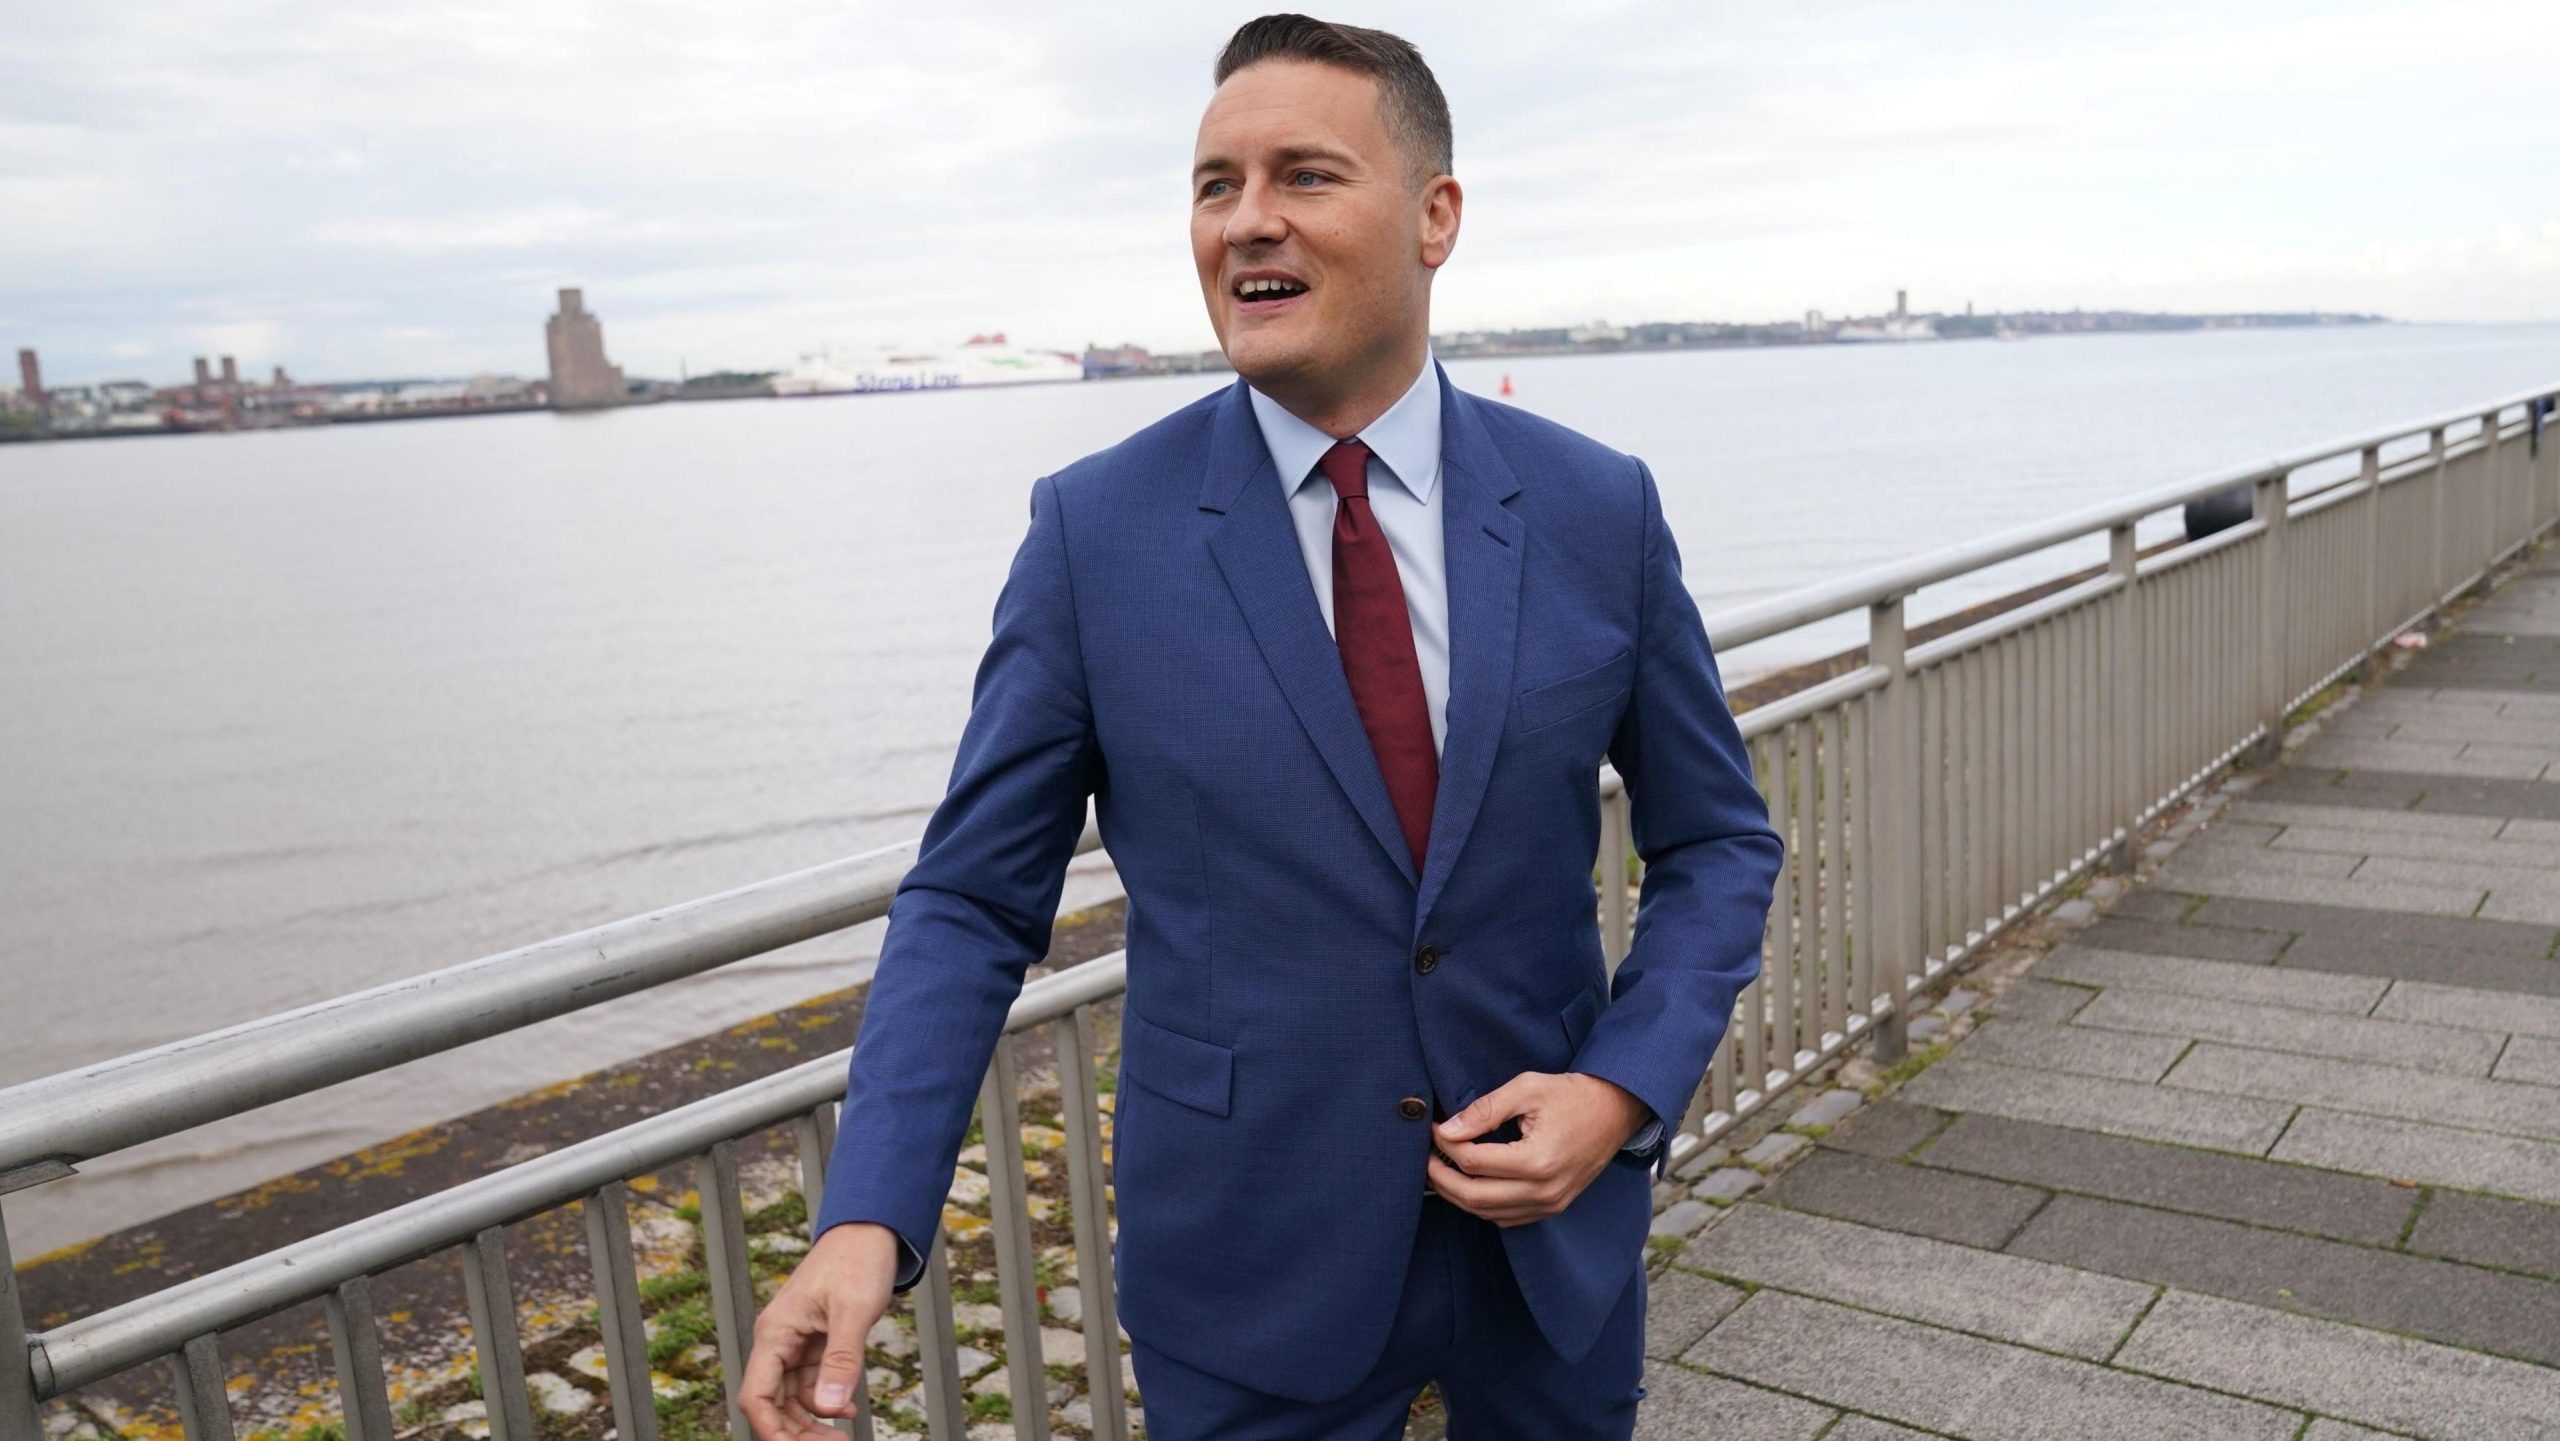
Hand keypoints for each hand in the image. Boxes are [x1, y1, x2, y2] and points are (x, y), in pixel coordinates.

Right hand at [739, 1221, 899, 1440]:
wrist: (871, 1231)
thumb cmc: (857, 1259)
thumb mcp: (853, 1311)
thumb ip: (841, 1360)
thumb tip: (830, 1406)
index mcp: (775, 1332)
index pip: (756, 1395)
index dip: (771, 1429)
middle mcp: (778, 1341)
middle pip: (773, 1403)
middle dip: (797, 1432)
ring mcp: (795, 1343)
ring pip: (792, 1398)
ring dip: (813, 1421)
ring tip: (842, 1438)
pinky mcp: (814, 1343)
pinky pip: (811, 1384)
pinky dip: (826, 1401)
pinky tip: (848, 1410)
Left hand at [1426, 1072, 1649, 1225]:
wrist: (1615, 1111)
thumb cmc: (1572, 1095)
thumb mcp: (1526, 1089)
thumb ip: (1484, 1110)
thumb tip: (1448, 1129)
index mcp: (1537, 1160)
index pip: (1474, 1162)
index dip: (1446, 1146)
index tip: (1435, 1128)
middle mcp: (1544, 1190)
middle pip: (1474, 1197)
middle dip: (1441, 1178)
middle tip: (1425, 1158)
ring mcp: (1550, 1204)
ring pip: (1487, 1213)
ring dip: (1458, 1195)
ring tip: (1440, 1170)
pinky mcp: (1553, 1207)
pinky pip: (1506, 1218)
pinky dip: (1482, 1206)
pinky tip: (1469, 1184)